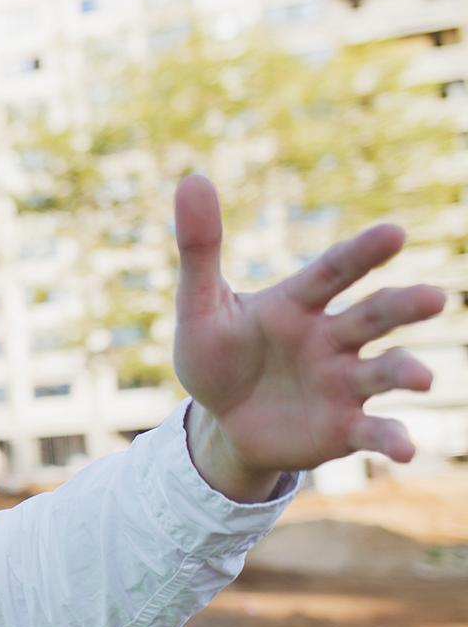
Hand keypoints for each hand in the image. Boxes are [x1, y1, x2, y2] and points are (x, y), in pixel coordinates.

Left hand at [172, 175, 445, 501]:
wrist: (220, 421)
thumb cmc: (216, 355)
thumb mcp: (200, 306)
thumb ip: (200, 247)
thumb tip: (191, 177)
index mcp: (298, 304)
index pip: (334, 272)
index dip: (362, 254)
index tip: (394, 232)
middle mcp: (332, 339)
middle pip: (373, 317)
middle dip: (403, 308)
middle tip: (434, 299)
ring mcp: (343, 383)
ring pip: (384, 372)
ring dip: (407, 372)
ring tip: (423, 377)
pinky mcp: (344, 427)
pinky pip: (374, 431)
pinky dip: (392, 438)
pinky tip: (407, 449)